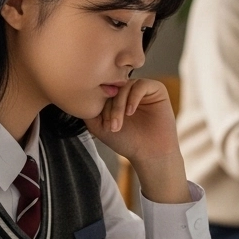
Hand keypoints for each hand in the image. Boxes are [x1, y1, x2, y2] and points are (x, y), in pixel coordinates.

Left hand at [84, 78, 189, 202]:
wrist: (150, 153)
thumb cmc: (126, 141)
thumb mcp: (99, 126)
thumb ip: (88, 110)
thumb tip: (81, 93)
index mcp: (116, 96)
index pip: (103, 90)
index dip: (99, 105)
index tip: (102, 126)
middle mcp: (129, 90)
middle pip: (113, 88)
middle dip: (109, 108)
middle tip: (111, 126)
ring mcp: (143, 89)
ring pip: (125, 86)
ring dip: (119, 106)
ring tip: (118, 124)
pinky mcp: (157, 89)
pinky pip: (141, 85)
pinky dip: (133, 98)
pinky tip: (130, 112)